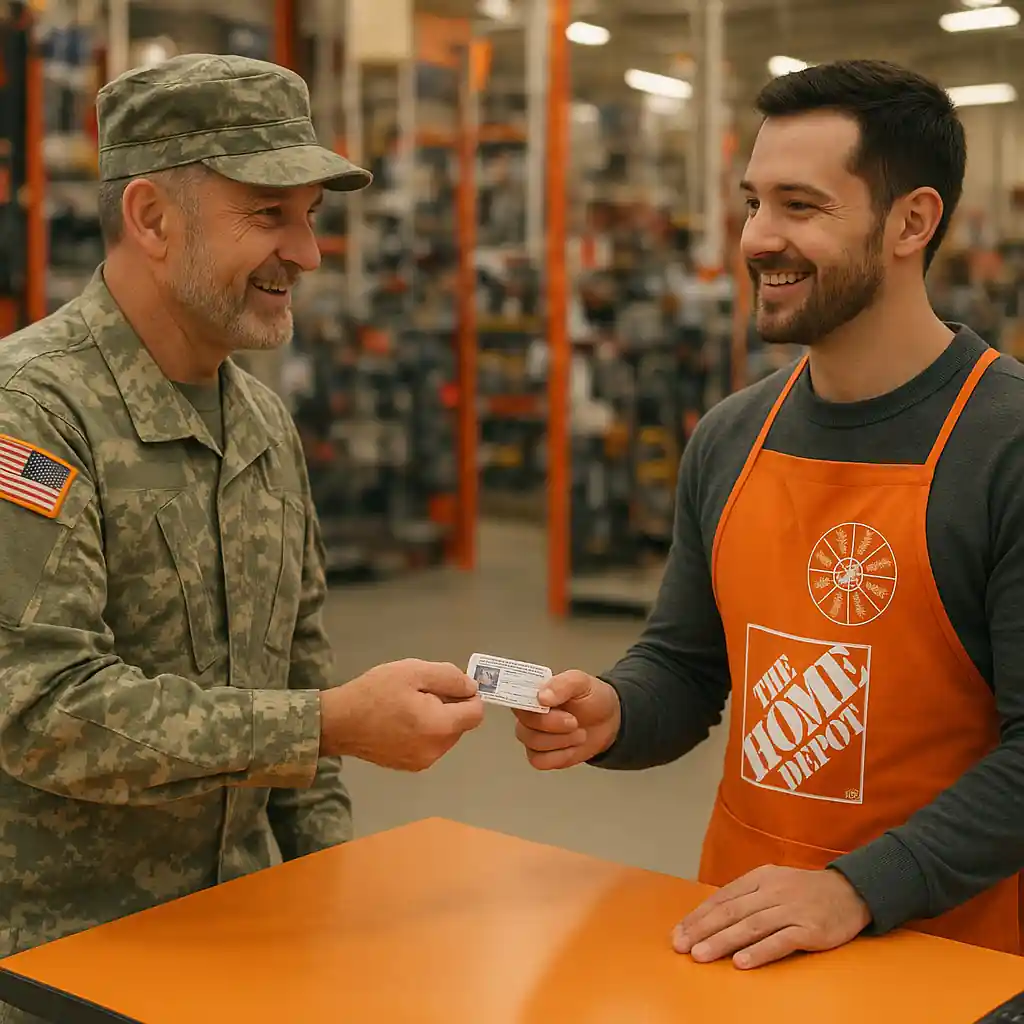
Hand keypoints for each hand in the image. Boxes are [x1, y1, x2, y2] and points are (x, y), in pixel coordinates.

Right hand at [320, 659, 483, 770]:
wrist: (338, 722)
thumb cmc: (375, 693)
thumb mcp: (414, 672)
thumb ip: (449, 678)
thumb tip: (471, 688)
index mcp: (440, 726)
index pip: (476, 713)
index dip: (468, 695)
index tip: (448, 685)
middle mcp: (436, 750)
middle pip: (461, 724)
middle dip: (450, 706)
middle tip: (420, 692)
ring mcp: (422, 762)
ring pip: (445, 735)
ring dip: (437, 719)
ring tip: (407, 706)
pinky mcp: (409, 766)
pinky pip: (429, 745)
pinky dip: (424, 732)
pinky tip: (400, 721)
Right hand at [512, 670, 620, 769]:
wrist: (609, 722)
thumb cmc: (592, 698)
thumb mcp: (582, 682)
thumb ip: (562, 684)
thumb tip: (541, 697)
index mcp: (533, 693)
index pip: (515, 699)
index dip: (526, 706)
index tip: (546, 706)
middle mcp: (528, 715)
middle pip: (525, 726)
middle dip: (553, 725)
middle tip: (574, 721)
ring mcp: (533, 736)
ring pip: (533, 744)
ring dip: (561, 741)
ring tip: (579, 733)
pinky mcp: (541, 755)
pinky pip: (540, 761)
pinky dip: (561, 756)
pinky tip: (573, 747)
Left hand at [672, 865, 871, 969]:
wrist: (851, 891)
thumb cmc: (804, 890)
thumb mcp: (773, 882)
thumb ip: (747, 896)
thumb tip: (712, 915)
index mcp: (759, 878)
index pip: (722, 898)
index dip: (698, 916)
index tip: (678, 933)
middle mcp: (772, 891)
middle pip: (731, 912)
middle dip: (702, 930)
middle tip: (681, 946)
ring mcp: (791, 910)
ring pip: (750, 926)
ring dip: (723, 942)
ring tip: (701, 955)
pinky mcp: (810, 929)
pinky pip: (781, 942)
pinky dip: (759, 952)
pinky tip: (741, 962)